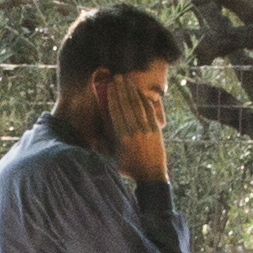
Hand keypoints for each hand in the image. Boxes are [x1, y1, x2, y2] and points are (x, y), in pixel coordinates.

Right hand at [107, 64, 171, 182]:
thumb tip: (96, 132)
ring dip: (132, 91)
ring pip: (138, 105)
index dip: (112, 97)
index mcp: (122, 137)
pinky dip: (143, 99)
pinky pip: (149, 110)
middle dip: (121, 89)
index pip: (116, 111)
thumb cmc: (130, 168)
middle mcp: (134, 130)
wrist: (152, 176)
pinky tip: (139, 92)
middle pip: (126, 104)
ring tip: (127, 80)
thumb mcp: (115, 156)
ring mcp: (147, 129)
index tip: (109, 86)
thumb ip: (108, 142)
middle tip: (117, 77)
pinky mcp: (156, 129)